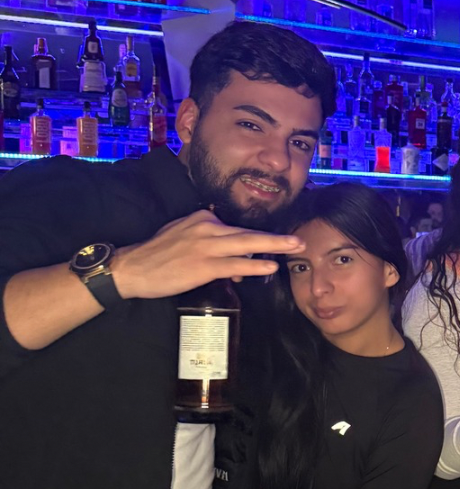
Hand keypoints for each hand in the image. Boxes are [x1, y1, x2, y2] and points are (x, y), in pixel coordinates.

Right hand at [110, 209, 303, 300]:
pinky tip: (270, 266)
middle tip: (298, 240)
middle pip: (248, 233)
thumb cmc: (157, 255)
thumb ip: (207, 239)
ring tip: (294, 248)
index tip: (274, 247)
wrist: (132, 268)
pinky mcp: (203, 265)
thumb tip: (234, 253)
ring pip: (247, 245)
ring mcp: (206, 247)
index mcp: (202, 220)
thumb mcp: (181, 235)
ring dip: (274, 246)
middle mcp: (207, 228)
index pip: (236, 229)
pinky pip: (235, 265)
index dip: (255, 243)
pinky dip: (254, 265)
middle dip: (276, 237)